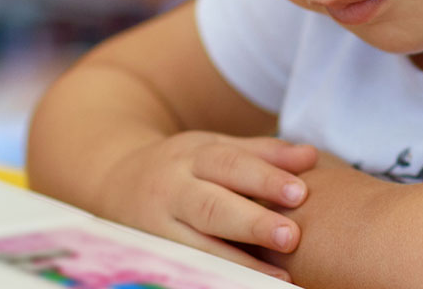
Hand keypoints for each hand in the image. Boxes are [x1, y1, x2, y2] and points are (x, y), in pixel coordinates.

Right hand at [91, 131, 317, 280]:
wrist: (110, 181)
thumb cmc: (182, 168)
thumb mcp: (214, 149)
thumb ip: (262, 154)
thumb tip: (311, 157)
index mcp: (191, 157)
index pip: (229, 165)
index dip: (264, 178)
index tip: (300, 193)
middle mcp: (171, 191)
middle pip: (210, 207)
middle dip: (251, 223)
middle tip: (291, 236)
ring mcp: (156, 228)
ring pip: (195, 247)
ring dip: (238, 264)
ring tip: (278, 278)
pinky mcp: (151, 255)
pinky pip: (185, 269)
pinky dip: (214, 278)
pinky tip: (245, 288)